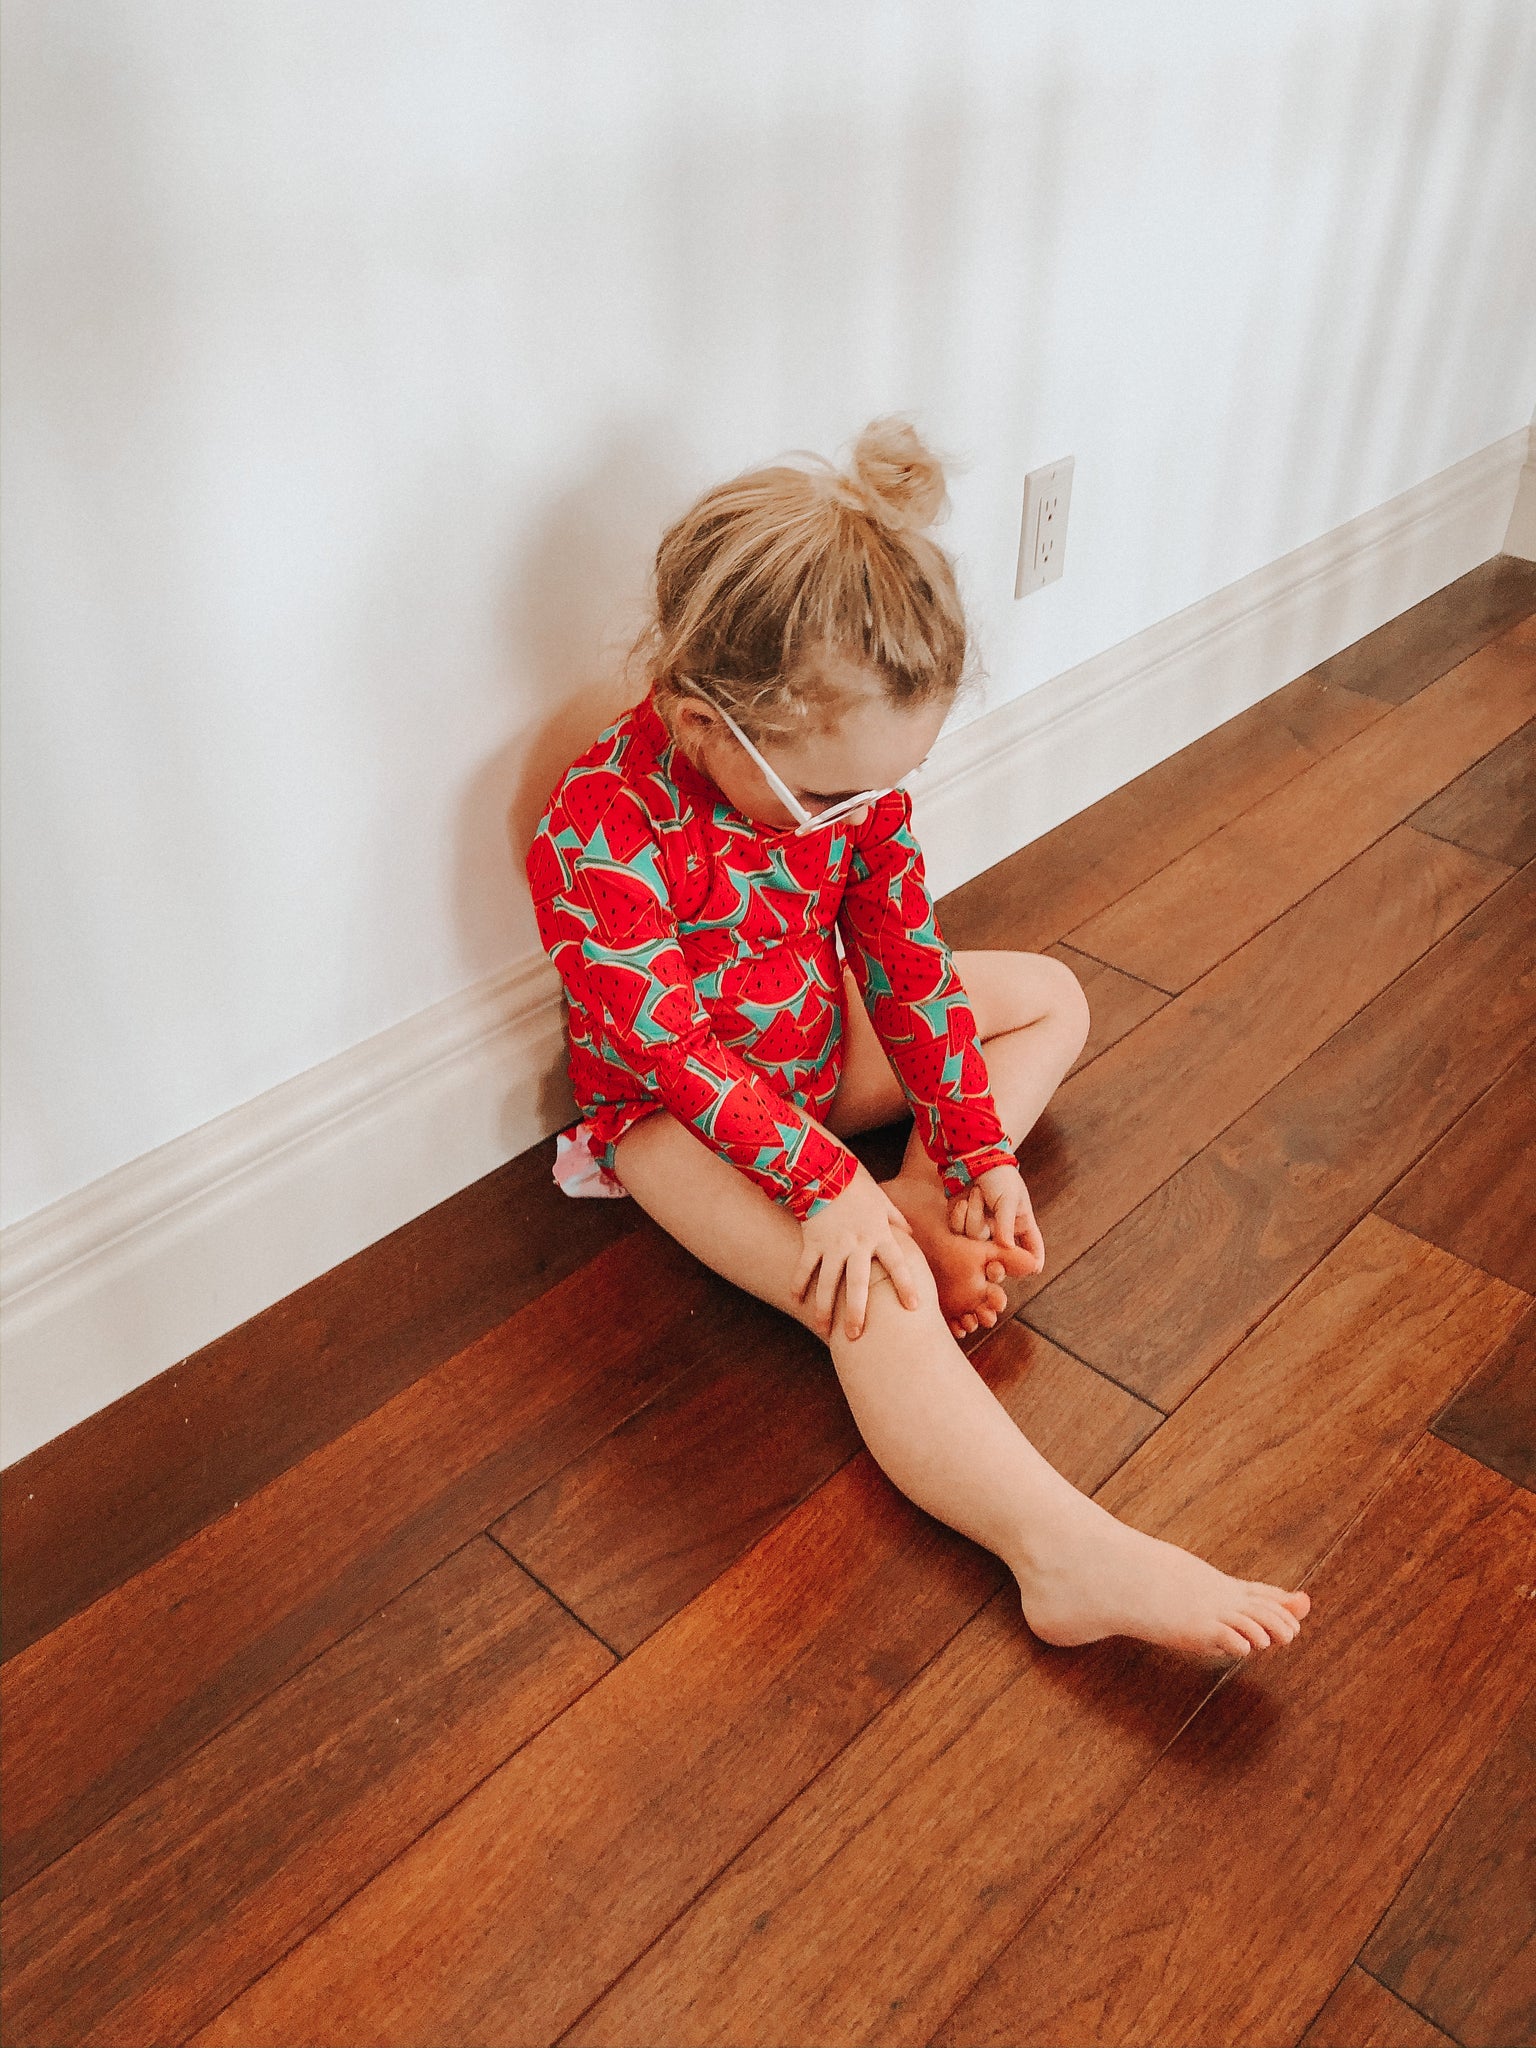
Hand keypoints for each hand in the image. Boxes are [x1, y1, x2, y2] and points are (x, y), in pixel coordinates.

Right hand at [791, 1168, 926, 1340]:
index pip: (897, 1264)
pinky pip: (805, 1267)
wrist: (825, 1170)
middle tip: (856, 1336)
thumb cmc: (857, 1186)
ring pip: (828, 1282)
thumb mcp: (882, 1202)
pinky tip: (797, 1300)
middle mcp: (857, 1244)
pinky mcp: (812, 1241)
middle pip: (858, 1283)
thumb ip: (897, 1220)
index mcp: (879, 1234)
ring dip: (825, 1307)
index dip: (906, 1285)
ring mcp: (833, 1244)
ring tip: (824, 1329)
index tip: (914, 1307)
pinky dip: (799, 1283)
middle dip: (857, 1311)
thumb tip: (910, 1234)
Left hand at [947, 1163, 1044, 1274]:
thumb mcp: (1009, 1198)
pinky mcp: (960, 1227)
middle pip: (1001, 1262)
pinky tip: (964, 1202)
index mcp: (1021, 1226)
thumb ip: (1006, 1224)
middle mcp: (1001, 1234)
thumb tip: (1007, 1248)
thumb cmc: (999, 1177)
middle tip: (995, 1268)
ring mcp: (980, 1233)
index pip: (1032, 1250)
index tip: (1032, 1269)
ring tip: (977, 1194)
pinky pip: (958, 1233)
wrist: (972, 1160)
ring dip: (974, 1216)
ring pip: (975, 1242)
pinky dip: (960, 1216)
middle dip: (997, 1268)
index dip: (1032, 1262)